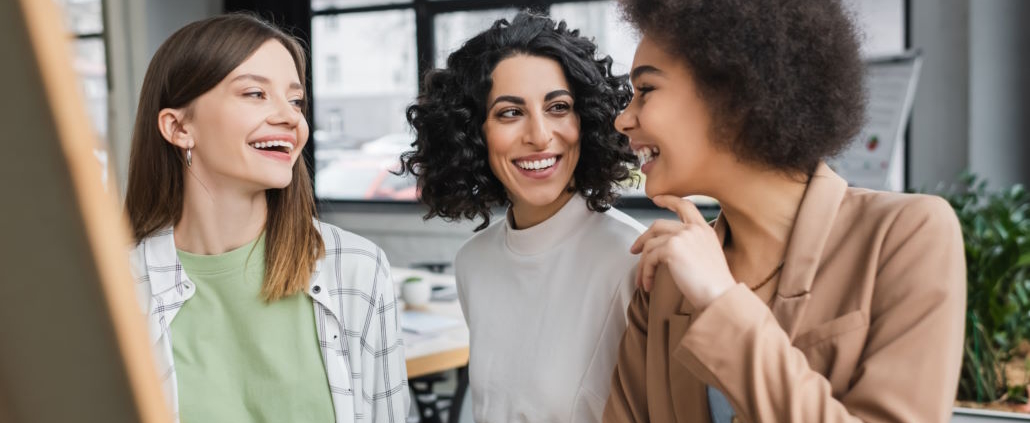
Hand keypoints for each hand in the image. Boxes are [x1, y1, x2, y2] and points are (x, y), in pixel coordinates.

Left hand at [630, 195, 736, 309]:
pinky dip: (645, 273)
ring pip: (650, 245)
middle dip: (642, 238)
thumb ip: (691, 246)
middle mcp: (693, 229)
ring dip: (643, 265)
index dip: (669, 199)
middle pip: (658, 225)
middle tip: (634, 251)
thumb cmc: (714, 285)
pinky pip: (649, 259)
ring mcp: (682, 236)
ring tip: (643, 281)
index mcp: (704, 230)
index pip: (685, 205)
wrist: (720, 295)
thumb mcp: (707, 257)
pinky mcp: (671, 248)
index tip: (657, 199)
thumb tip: (666, 250)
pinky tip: (648, 285)